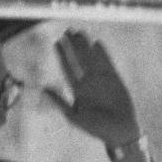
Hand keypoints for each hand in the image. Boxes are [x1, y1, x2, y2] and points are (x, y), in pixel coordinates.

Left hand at [44, 29, 139, 148]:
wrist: (118, 131)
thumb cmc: (95, 128)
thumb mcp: (73, 116)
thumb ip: (59, 102)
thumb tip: (44, 89)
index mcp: (77, 90)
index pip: (68, 68)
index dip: (62, 55)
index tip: (56, 42)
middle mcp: (88, 82)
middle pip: (79, 60)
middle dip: (73, 46)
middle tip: (67, 30)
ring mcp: (101, 80)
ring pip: (92, 58)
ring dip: (86, 46)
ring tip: (80, 32)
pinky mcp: (115, 79)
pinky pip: (107, 63)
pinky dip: (102, 54)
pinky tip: (96, 43)